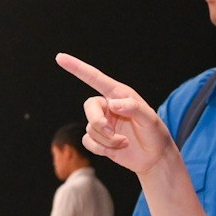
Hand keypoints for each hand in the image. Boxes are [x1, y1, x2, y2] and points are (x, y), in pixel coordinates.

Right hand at [55, 54, 179, 177]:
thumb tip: (112, 104)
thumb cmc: (155, 134)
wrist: (154, 157)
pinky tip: (116, 149)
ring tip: (124, 142)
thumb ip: (134, 108)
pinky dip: (100, 148)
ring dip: (107, 139)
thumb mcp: (150, 119)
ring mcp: (103, 123)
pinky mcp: (99, 140)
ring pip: (90, 128)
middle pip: (89, 106)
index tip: (60, 58)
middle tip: (110, 130)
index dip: (77, 68)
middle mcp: (108, 106)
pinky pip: (88, 141)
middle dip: (97, 120)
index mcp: (119, 94)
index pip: (95, 78)